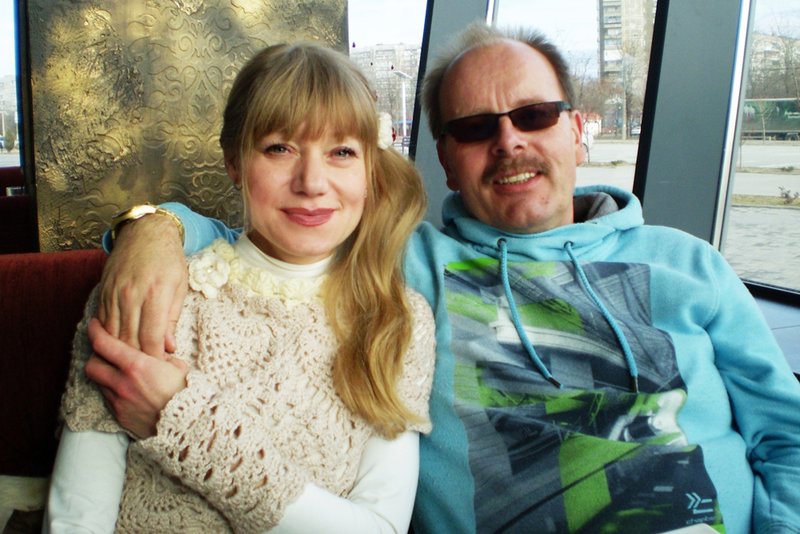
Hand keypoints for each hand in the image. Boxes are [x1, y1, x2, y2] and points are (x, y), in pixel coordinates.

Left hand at [85, 318, 188, 438]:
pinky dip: (113, 391)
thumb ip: (162, 356)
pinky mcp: (119, 416)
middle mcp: (122, 383)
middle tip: (105, 352)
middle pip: (91, 364)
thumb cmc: (187, 393)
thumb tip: (157, 352)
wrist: (188, 425)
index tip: (95, 325)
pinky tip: (127, 389)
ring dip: (105, 375)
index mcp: (137, 365)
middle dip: (95, 356)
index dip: (95, 331)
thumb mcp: (179, 366)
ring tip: (118, 372)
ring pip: (98, 383)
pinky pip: (108, 399)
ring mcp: (119, 401)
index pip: (103, 344)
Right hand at [97, 212, 187, 356]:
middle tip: (147, 371)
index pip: (151, 338)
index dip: (154, 358)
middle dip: (138, 359)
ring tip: (131, 363)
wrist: (145, 233)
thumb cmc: (169, 260)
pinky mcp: (103, 292)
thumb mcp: (180, 287)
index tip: (160, 368)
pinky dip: (109, 336)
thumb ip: (172, 318)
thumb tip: (169, 347)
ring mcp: (114, 294)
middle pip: (129, 340)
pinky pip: (103, 322)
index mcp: (155, 295)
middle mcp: (131, 295)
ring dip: (121, 351)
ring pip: (113, 334)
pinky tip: (116, 346)